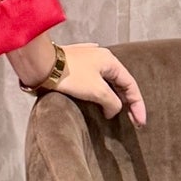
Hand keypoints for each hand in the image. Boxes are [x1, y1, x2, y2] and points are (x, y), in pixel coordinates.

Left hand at [10, 34, 145, 123]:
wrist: (40, 65)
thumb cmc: (70, 76)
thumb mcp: (97, 91)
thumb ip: (112, 102)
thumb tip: (113, 110)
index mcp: (110, 60)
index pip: (130, 85)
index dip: (138, 105)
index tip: (140, 123)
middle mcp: (101, 57)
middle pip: (119, 83)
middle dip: (127, 102)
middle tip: (132, 121)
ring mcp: (87, 60)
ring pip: (106, 81)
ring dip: (112, 97)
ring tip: (115, 113)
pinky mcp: (74, 66)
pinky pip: (93, 80)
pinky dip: (99, 92)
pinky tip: (99, 99)